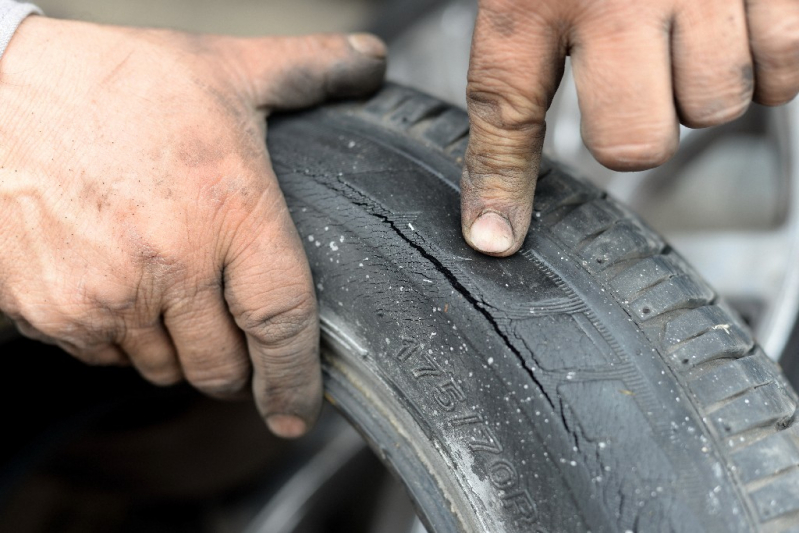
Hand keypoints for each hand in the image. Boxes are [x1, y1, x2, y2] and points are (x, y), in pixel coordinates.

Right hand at [0, 17, 385, 436]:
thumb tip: (370, 60)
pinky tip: (119, 287)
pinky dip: (121, 338)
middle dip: (235, 365)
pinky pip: (103, 357)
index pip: (282, 322)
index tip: (297, 413)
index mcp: (230, 211)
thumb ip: (308, 70)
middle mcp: (170, 263)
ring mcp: (104, 294)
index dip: (296, 379)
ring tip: (170, 293)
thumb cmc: (116, 81)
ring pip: (162, 368)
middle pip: (221, 367)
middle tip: (231, 332)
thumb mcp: (224, 69)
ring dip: (177, 348)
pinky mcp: (50, 311)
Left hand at [462, 0, 798, 255]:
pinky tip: (745, 17)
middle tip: (641, 79)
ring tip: (695, 24)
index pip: (506, 109)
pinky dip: (772, 59)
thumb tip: (504, 139)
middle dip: (641, 129)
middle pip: (636, 143)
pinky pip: (787, 68)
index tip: (496, 237)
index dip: (499, 185)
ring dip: (709, 83)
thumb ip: (521, 46)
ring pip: (719, 106)